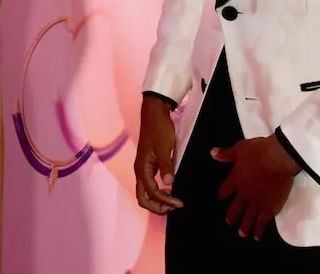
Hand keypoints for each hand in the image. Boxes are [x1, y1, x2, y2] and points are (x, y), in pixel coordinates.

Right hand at [133, 95, 182, 213]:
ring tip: (172, 202)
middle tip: (173, 207)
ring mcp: (143, 167)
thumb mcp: (165, 147)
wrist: (154, 113)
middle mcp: (139, 170)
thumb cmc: (159, 128)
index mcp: (142, 167)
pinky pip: (149, 184)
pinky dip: (157, 192)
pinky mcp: (148, 164)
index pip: (151, 192)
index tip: (179, 202)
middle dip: (157, 206)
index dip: (165, 200)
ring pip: (145, 192)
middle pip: (142, 197)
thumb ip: (166, 166)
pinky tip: (169, 190)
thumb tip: (169, 183)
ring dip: (157, 200)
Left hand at [211, 135, 299, 238]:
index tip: (221, 198)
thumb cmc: (259, 151)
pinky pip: (262, 222)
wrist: (278, 158)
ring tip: (242, 233)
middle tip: (229, 222)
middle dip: (231, 216)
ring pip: (247, 218)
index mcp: (235, 180)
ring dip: (244, 226)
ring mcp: (256, 203)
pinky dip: (259, 230)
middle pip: (234, 208)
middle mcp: (243, 194)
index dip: (222, 195)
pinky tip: (257, 236)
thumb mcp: (240, 148)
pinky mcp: (269, 208)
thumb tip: (212, 153)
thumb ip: (226, 154)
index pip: (224, 191)